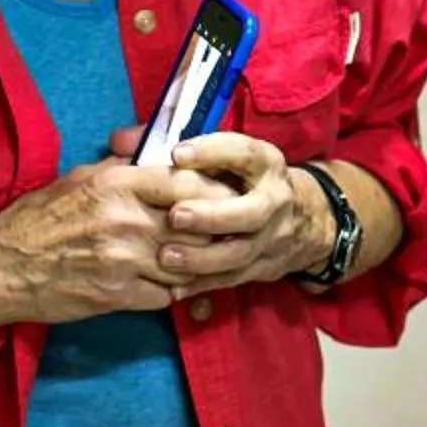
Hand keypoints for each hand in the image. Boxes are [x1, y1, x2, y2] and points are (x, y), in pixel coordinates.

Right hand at [0, 159, 226, 322]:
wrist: (0, 266)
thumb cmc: (39, 219)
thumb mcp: (80, 178)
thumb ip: (123, 165)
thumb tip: (158, 148)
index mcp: (117, 183)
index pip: (188, 182)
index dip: (214, 191)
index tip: (225, 197)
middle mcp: (125, 220)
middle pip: (197, 225)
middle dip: (215, 231)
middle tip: (226, 234)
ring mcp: (123, 260)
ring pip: (187, 264)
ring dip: (196, 265)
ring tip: (200, 262)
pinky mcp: (116, 296)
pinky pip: (165, 295)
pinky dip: (170, 292)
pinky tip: (165, 285)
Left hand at [156, 133, 325, 297]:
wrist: (304, 218)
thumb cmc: (248, 179)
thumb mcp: (230, 155)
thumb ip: (177, 148)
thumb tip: (122, 140)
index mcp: (266, 164)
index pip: (245, 153)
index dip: (212, 152)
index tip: (177, 155)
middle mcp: (275, 200)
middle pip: (249, 213)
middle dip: (211, 216)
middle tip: (175, 216)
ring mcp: (272, 237)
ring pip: (241, 253)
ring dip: (203, 257)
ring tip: (167, 256)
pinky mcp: (264, 266)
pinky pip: (232, 279)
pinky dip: (202, 284)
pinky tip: (174, 286)